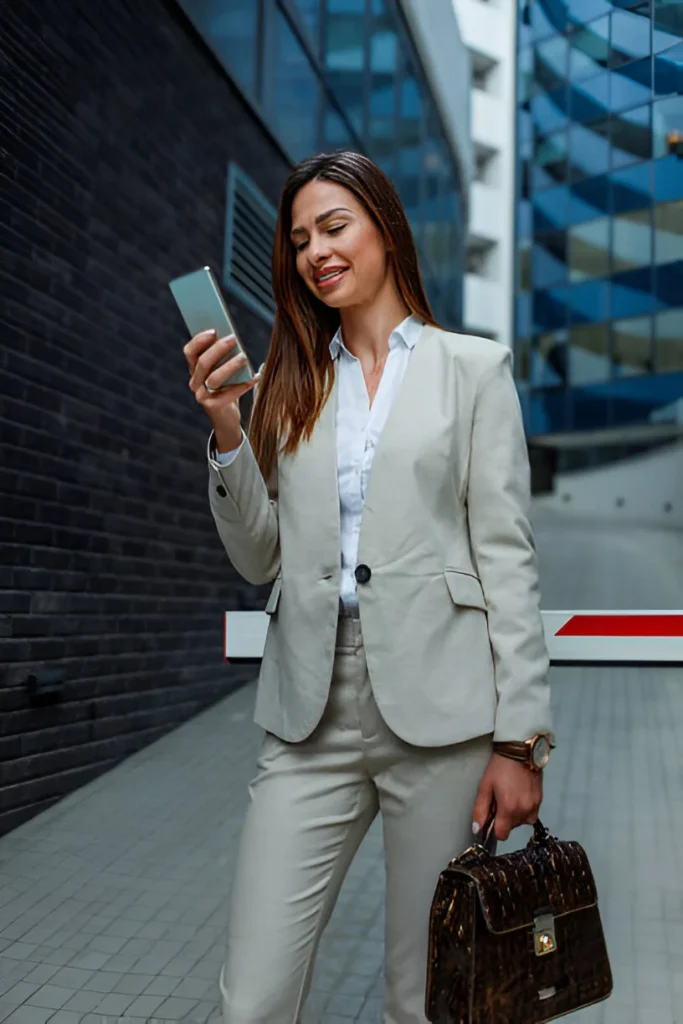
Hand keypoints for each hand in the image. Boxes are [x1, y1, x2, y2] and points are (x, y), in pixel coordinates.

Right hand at [184, 330, 258, 451]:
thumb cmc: (227, 389)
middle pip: (203, 362)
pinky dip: (243, 384)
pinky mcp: (213, 406)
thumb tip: (234, 338)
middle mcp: (194, 382)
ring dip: (230, 366)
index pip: (190, 351)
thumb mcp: (223, 371)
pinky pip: (228, 394)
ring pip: (214, 378)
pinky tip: (256, 377)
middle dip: (218, 349)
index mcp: (194, 370)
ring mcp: (202, 395)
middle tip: (234, 339)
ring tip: (244, 357)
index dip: (199, 340)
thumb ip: (225, 357)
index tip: (214, 330)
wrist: (226, 419)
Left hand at [472, 753, 542, 841]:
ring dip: (515, 814)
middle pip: (512, 827)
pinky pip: (531, 814)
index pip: (502, 835)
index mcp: (509, 809)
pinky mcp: (541, 800)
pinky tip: (520, 795)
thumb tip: (477, 829)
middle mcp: (524, 812)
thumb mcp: (485, 786)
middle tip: (500, 799)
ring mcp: (535, 807)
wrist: (521, 751)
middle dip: (504, 819)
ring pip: (522, 822)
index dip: (494, 829)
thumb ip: (480, 810)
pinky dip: (524, 809)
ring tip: (511, 795)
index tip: (492, 816)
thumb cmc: (499, 767)